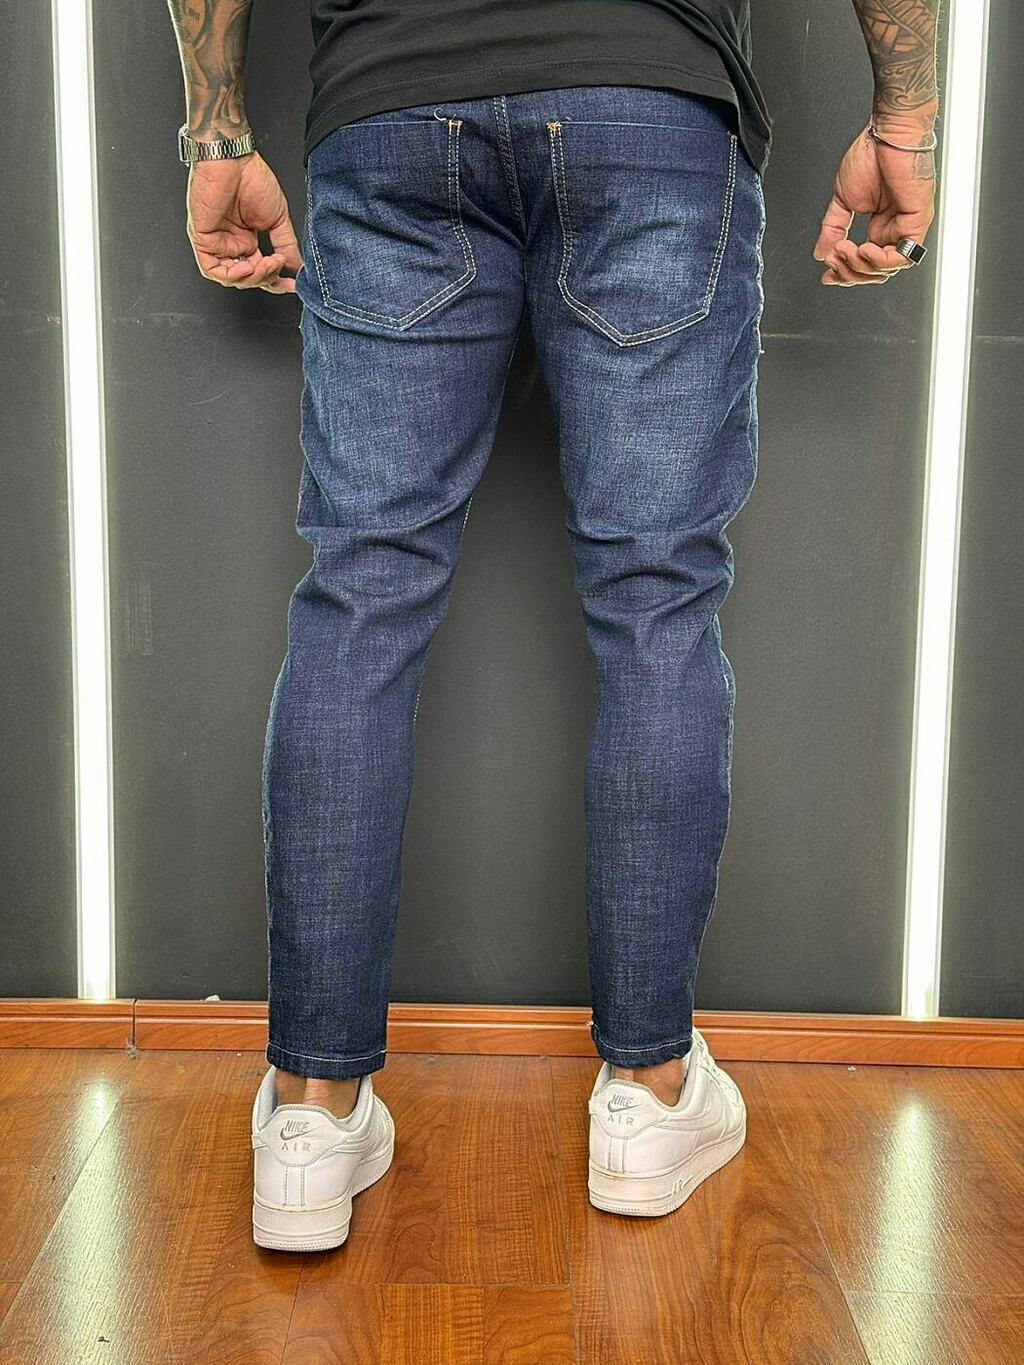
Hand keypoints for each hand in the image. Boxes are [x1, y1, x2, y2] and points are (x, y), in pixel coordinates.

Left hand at [185, 152, 301, 293]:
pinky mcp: (202, 239)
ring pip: (231, 277)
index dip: (275, 282)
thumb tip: (296, 266)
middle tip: (278, 265)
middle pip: (247, 278)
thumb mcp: (277, 218)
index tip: (292, 285)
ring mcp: (215, 242)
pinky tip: (246, 267)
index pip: (259, 271)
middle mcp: (230, 243)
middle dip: (266, 278)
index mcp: (246, 239)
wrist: (233, 159)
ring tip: (267, 263)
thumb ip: (286, 245)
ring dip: (252, 277)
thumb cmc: (251, 177)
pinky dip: (232, 275)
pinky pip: (213, 270)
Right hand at [813, 124, 935, 286]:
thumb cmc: (872, 154)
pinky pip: (903, 256)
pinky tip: (864, 249)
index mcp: (880, 225)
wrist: (888, 133)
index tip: (828, 274)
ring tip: (844, 248)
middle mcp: (895, 228)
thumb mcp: (843, 200)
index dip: (845, 273)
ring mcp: (907, 226)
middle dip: (850, 272)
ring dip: (861, 265)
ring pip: (887, 268)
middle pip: (875, 272)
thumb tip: (821, 252)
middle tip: (833, 258)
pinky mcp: (917, 220)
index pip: (865, 262)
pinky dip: (881, 259)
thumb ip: (833, 228)